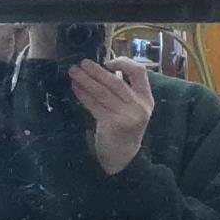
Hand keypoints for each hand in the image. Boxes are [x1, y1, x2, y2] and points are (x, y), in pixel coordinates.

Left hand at [68, 56, 153, 175]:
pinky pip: (95, 106)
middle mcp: (139, 107)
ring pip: (103, 93)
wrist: (123, 157)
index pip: (139, 72)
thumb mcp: (131, 108)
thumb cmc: (124, 128)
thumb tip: (99, 68)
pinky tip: (75, 89)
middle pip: (116, 83)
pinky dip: (84, 95)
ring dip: (86, 81)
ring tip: (73, 72)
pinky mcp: (113, 125)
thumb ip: (122, 90)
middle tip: (82, 63)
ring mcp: (127, 117)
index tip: (108, 62)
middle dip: (97, 71)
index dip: (124, 63)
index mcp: (146, 99)